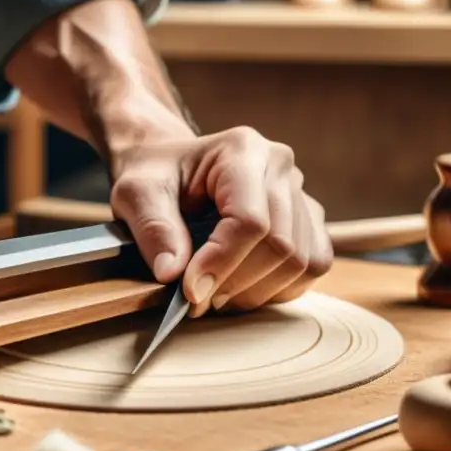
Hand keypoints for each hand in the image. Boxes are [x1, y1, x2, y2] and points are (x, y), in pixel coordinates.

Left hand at [109, 126, 331, 317]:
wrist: (172, 166)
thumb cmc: (155, 175)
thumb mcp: (136, 193)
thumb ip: (153, 229)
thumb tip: (172, 273)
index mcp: (241, 150)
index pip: (250, 221)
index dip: (221, 264)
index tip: (188, 292)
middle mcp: (280, 165)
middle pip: (281, 246)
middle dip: (237, 284)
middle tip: (198, 300)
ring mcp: (299, 191)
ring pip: (302, 261)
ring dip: (258, 291)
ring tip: (217, 295)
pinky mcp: (307, 217)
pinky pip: (314, 264)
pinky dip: (281, 287)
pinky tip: (244, 287)